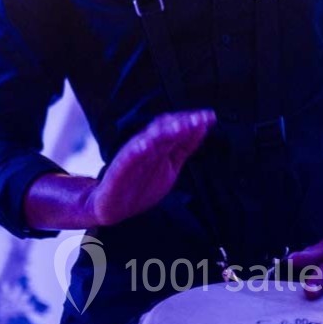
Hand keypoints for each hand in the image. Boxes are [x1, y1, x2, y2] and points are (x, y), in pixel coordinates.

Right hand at [89, 110, 215, 225]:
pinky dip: (135, 150)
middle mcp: (146, 147)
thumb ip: (184, 148)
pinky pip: (126, 159)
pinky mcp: (117, 170)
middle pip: (164, 130)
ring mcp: (132, 157)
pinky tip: (145, 145)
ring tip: (179, 127)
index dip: (191, 122)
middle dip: (182, 124)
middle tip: (199, 118)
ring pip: (147, 140)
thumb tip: (203, 127)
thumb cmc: (142, 185)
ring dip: (163, 133)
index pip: (175, 127)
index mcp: (159, 146)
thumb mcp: (171, 167)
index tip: (210, 116)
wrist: (112, 207)